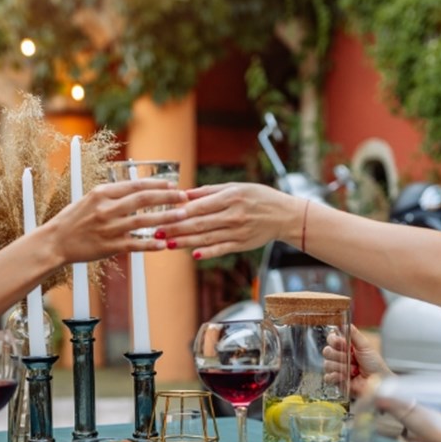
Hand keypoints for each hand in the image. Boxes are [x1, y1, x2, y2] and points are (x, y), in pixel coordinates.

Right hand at [42, 178, 187, 262]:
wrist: (55, 241)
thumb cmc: (72, 220)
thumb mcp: (89, 199)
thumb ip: (112, 194)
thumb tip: (135, 188)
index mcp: (101, 193)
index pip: (135, 185)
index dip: (157, 184)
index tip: (172, 185)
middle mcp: (106, 209)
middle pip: (143, 200)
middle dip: (167, 197)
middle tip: (184, 197)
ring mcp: (108, 228)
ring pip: (143, 222)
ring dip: (165, 218)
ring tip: (182, 216)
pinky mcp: (108, 246)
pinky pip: (134, 244)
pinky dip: (150, 244)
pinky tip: (164, 244)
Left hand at [159, 183, 300, 258]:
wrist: (284, 215)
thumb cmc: (258, 197)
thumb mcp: (236, 187)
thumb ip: (209, 191)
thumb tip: (184, 194)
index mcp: (231, 197)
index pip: (200, 206)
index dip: (179, 211)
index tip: (162, 213)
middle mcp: (234, 215)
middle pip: (200, 223)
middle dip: (176, 228)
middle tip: (157, 232)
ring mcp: (238, 231)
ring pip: (207, 238)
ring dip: (186, 242)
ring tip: (168, 243)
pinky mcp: (242, 244)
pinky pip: (221, 249)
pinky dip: (208, 252)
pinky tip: (193, 254)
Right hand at [323, 326, 390, 397]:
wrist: (377, 382)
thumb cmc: (375, 364)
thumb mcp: (365, 346)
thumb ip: (354, 334)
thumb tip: (345, 324)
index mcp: (346, 347)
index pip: (331, 339)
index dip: (334, 341)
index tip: (343, 344)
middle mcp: (340, 357)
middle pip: (326, 351)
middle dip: (339, 356)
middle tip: (352, 359)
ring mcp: (337, 369)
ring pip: (327, 364)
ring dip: (342, 367)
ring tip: (354, 370)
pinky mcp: (336, 381)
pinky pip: (327, 377)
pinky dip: (336, 377)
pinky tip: (346, 377)